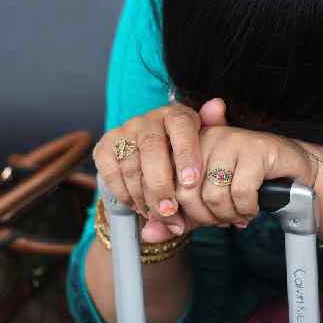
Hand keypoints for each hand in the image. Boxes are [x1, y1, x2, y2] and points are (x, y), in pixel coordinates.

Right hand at [92, 98, 227, 242]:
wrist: (155, 161)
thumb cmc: (186, 154)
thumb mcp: (205, 144)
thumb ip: (213, 129)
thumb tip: (217, 105)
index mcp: (175, 115)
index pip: (180, 126)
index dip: (186, 153)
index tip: (191, 182)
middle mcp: (147, 120)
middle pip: (151, 148)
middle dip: (161, 184)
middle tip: (171, 211)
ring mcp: (124, 133)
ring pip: (130, 165)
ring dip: (144, 197)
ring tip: (159, 217)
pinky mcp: (104, 148)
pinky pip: (110, 174)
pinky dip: (125, 195)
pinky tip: (141, 208)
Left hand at [174, 126, 317, 227]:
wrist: (290, 173)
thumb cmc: (243, 185)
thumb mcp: (204, 203)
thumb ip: (177, 217)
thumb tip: (147, 235)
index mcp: (187, 146)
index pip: (165, 186)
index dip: (178, 214)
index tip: (195, 221)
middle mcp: (207, 137)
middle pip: (188, 193)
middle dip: (205, 218)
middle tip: (221, 221)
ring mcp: (232, 140)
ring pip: (214, 195)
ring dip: (228, 216)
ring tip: (238, 214)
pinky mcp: (257, 148)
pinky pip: (241, 193)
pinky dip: (247, 209)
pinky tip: (253, 207)